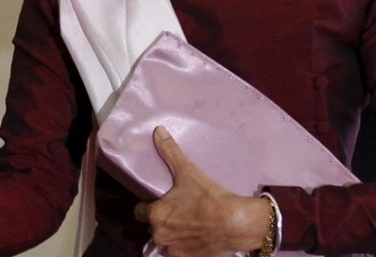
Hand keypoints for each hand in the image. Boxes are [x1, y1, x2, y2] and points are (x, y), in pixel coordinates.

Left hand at [133, 127, 268, 256]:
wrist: (236, 223)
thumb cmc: (209, 197)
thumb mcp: (187, 171)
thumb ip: (170, 152)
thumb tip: (158, 130)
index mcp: (155, 215)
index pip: (139, 212)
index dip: (148, 206)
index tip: (159, 201)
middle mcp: (160, 235)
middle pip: (153, 228)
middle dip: (161, 221)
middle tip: (177, 210)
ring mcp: (174, 250)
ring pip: (166, 242)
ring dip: (172, 235)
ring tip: (187, 224)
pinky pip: (179, 252)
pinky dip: (185, 246)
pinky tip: (196, 236)